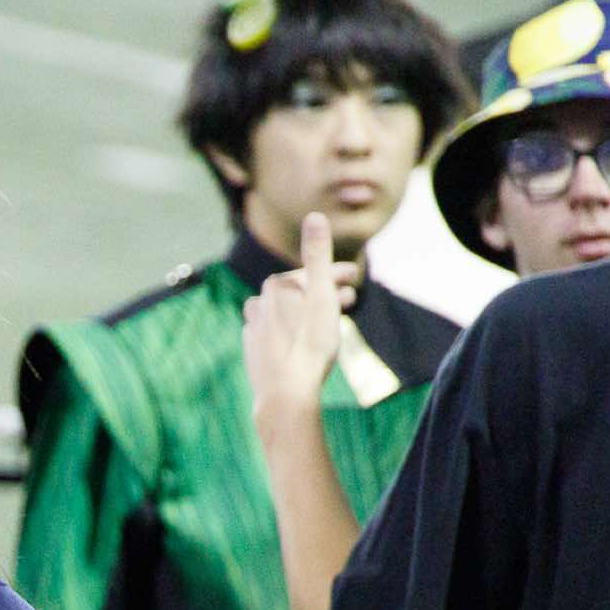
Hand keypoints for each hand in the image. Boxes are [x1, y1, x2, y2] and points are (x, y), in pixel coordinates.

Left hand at [242, 212, 358, 422]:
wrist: (285, 395)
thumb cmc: (308, 345)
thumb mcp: (321, 295)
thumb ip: (318, 255)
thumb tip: (314, 215)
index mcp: (274, 288)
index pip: (311, 273)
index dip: (336, 274)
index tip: (356, 278)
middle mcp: (258, 305)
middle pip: (298, 293)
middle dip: (325, 292)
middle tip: (351, 299)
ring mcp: (254, 331)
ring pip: (287, 313)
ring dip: (308, 312)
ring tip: (329, 321)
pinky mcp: (254, 354)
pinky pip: (277, 335)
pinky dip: (293, 332)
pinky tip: (303, 342)